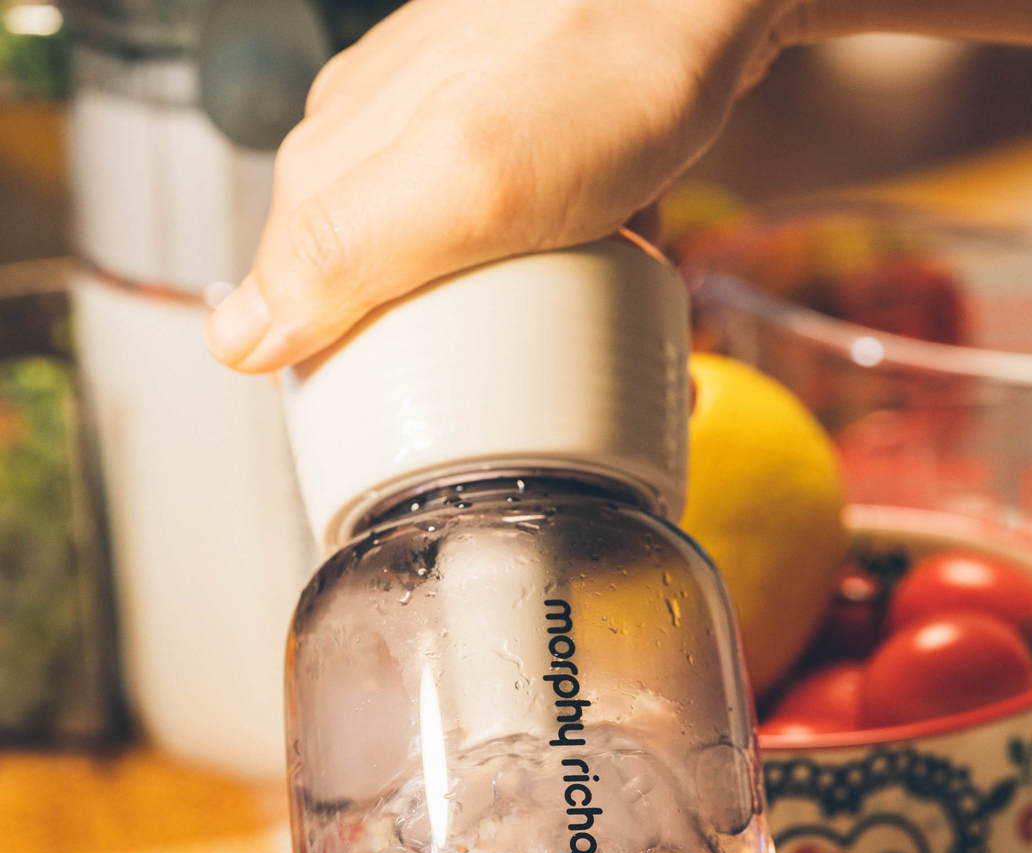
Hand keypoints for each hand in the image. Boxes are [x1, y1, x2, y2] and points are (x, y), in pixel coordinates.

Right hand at [203, 0, 779, 370]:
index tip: (410, 423)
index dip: (349, 380)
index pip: (293, 311)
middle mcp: (371, 140)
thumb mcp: (462, 180)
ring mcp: (443, 128)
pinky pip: (523, 224)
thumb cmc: (606, 64)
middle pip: (375, 293)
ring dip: (511, 311)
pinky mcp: (514, 122)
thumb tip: (234, 339)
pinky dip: (568, 260)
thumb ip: (343, 254)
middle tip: (507, 389)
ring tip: (575, 336)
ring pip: (453, 262)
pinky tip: (610, 266)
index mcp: (332, 162)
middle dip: (440, 350)